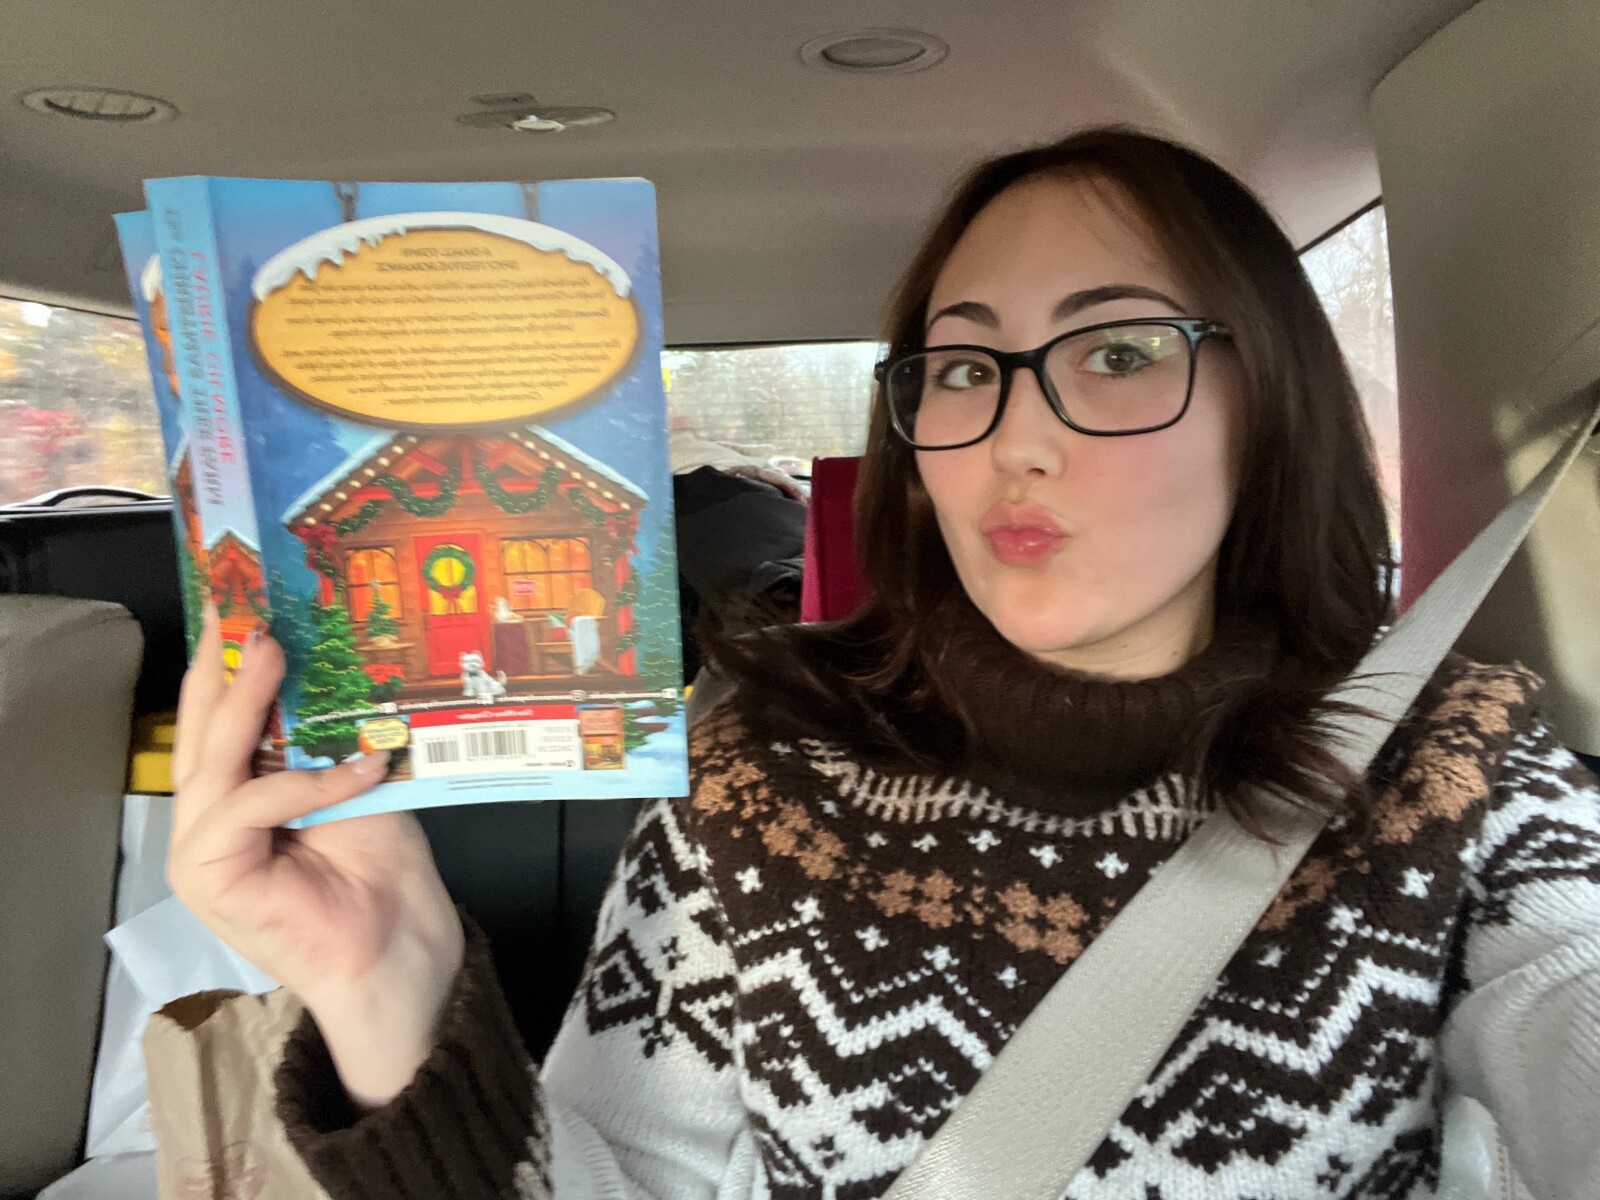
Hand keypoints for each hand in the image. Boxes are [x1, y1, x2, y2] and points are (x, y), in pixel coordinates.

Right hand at [167, 612, 463, 1107]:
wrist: (398, 954)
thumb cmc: (385, 876)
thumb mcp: (359, 783)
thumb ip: (325, 739)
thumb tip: (327, 669)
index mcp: (242, 795)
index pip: (221, 721)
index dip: (227, 665)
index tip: (241, 607)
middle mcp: (212, 819)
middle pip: (202, 731)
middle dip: (220, 666)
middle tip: (242, 609)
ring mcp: (202, 850)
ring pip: (213, 761)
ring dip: (247, 703)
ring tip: (277, 653)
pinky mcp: (208, 876)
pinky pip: (246, 807)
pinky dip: (302, 783)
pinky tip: (356, 768)